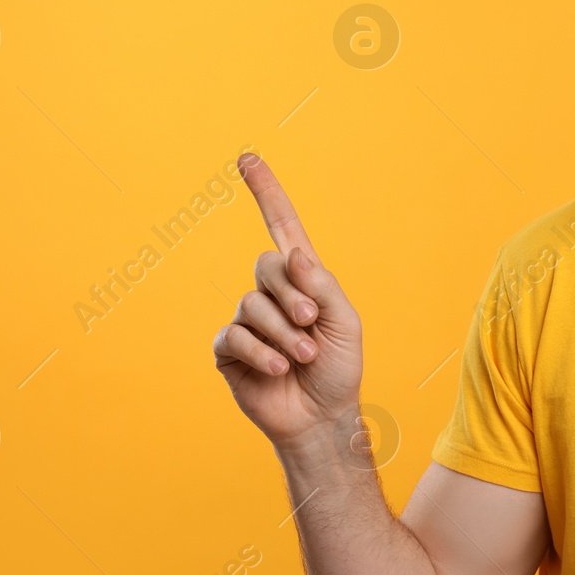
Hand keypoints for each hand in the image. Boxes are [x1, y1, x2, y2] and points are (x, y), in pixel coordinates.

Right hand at [213, 153, 363, 451]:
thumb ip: (321, 284)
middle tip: (312, 326)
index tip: (248, 158)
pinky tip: (279, 369)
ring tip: (303, 358)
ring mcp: (248, 320)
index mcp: (302, 278)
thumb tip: (291, 253)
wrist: (322, 416)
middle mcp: (271, 293)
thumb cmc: (339, 367)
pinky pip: (236, 335)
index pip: (281, 226)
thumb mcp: (344, 321)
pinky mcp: (230, 349)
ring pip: (252, 303)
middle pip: (267, 265)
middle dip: (293, 296)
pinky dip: (262, 352)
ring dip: (284, 334)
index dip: (266, 193)